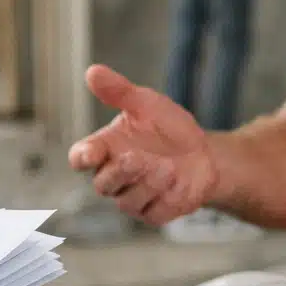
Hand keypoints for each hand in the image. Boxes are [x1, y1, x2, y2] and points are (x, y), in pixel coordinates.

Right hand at [67, 65, 217, 226]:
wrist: (204, 153)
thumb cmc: (168, 128)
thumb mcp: (147, 104)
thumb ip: (120, 92)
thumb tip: (93, 71)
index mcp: (105, 149)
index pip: (81, 158)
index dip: (83, 157)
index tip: (91, 153)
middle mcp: (114, 177)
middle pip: (102, 184)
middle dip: (119, 171)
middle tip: (137, 157)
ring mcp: (133, 197)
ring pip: (127, 201)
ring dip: (148, 183)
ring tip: (169, 167)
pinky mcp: (153, 213)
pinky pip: (152, 213)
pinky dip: (165, 198)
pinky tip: (179, 182)